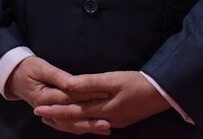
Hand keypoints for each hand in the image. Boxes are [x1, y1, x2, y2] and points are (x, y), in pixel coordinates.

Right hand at [7, 57, 110, 135]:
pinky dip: (80, 127)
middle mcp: (47, 109)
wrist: (14, 76)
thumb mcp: (40, 67)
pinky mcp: (53, 114)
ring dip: (88, 127)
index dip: (87, 95)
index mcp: (43, 97)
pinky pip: (67, 124)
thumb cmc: (28, 68)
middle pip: (71, 117)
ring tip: (106, 128)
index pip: (69, 97)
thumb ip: (57, 76)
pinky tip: (94, 129)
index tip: (104, 94)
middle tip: (108, 122)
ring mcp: (50, 114)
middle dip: (91, 120)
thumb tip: (73, 83)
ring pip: (70, 124)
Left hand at [34, 70, 169, 130]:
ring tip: (53, 118)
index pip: (73, 110)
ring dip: (68, 120)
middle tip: (39, 115)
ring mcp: (115, 121)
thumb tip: (68, 84)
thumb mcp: (114, 79)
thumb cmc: (138, 82)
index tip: (38, 108)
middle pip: (77, 120)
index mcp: (104, 109)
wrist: (164, 92)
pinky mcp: (121, 119)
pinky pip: (95, 122)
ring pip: (85, 123)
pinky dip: (82, 120)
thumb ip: (90, 83)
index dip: (55, 110)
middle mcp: (107, 119)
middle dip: (57, 118)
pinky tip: (77, 118)